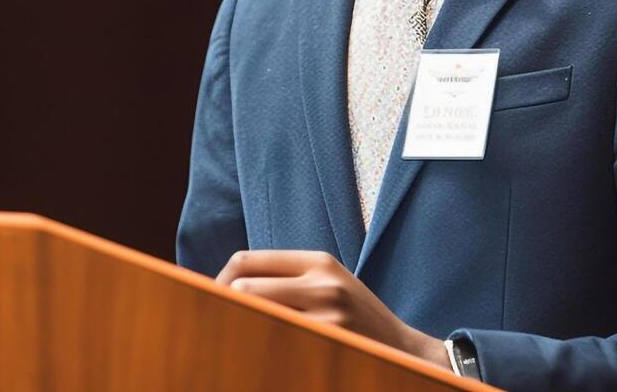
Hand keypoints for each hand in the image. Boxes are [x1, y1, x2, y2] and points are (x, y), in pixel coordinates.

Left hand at [216, 250, 449, 369]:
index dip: (219, 281)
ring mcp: (327, 316)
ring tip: (227, 340)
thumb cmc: (358, 319)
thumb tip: (228, 286)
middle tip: (213, 325)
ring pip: (254, 316)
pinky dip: (256, 349)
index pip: (246, 260)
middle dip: (221, 306)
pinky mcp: (329, 343)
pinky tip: (253, 357)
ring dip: (235, 328)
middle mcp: (322, 283)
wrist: (406, 351)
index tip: (210, 300)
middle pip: (243, 287)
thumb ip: (287, 279)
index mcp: (318, 261)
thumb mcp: (329, 284)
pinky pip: (274, 344)